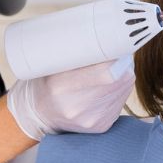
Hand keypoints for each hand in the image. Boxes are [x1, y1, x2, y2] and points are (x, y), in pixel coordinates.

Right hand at [6, 58, 133, 141]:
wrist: (39, 115)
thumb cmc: (46, 82)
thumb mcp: (52, 64)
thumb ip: (76, 53)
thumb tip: (106, 35)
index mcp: (59, 87)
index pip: (104, 72)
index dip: (116, 57)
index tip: (117, 46)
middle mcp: (76, 107)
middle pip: (117, 81)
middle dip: (123, 64)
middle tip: (118, 53)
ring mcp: (90, 120)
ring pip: (122, 90)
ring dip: (123, 76)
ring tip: (112, 68)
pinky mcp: (100, 127)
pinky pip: (120, 102)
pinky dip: (119, 90)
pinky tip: (109, 86)